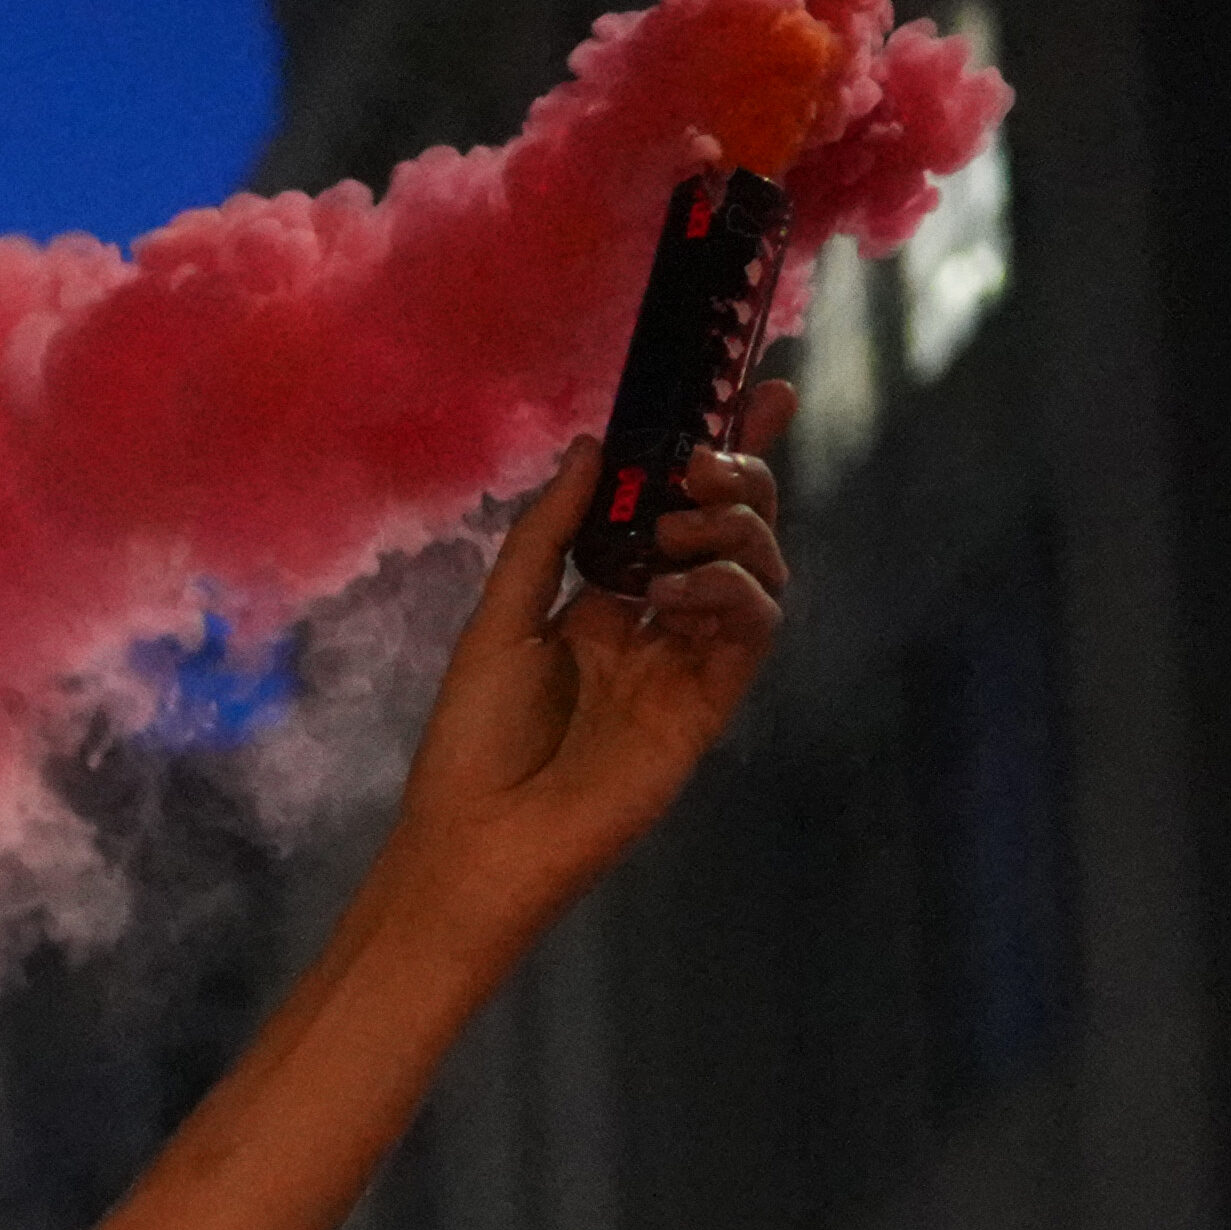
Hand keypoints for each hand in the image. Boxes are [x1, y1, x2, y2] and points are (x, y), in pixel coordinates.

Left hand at [370, 389, 790, 936]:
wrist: (479, 842)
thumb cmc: (474, 739)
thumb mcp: (500, 618)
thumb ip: (547, 535)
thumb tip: (596, 447)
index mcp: (604, 601)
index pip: (676, 511)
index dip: (723, 452)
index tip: (754, 388)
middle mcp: (655, 625)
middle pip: (730, 531)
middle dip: (738, 478)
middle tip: (705, 460)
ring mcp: (687, 664)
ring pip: (756, 570)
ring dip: (734, 529)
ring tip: (678, 527)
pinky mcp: (709, 705)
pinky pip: (751, 629)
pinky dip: (728, 591)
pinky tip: (675, 590)